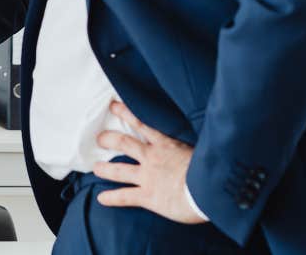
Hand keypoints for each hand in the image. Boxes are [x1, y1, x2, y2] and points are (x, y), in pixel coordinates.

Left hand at [93, 100, 205, 223]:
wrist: (209, 190)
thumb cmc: (210, 168)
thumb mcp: (201, 148)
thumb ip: (190, 142)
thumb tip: (199, 135)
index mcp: (166, 144)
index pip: (141, 124)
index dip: (126, 114)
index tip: (114, 106)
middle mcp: (152, 157)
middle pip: (124, 143)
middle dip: (109, 139)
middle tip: (99, 138)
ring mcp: (148, 177)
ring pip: (119, 170)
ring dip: (105, 169)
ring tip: (95, 168)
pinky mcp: (148, 196)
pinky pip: (125, 196)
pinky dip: (112, 198)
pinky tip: (102, 199)